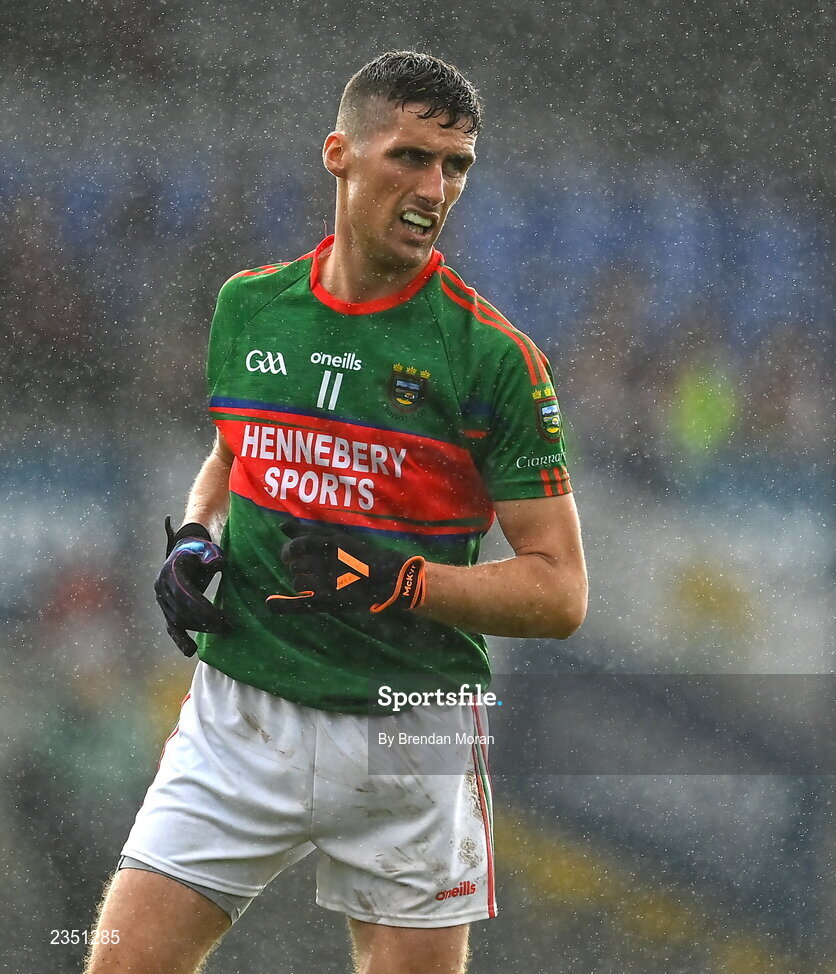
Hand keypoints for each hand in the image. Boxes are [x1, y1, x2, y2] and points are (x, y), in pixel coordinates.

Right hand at [154, 516, 227, 656]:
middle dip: (203, 620)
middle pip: (181, 610)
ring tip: (220, 629)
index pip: (184, 594)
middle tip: (225, 625)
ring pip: (178, 620)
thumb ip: (213, 556)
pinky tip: (190, 651)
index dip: (200, 607)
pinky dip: (180, 640)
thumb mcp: (208, 549)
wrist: (184, 552)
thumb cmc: (200, 551)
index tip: (219, 616)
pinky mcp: (166, 609)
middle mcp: (162, 586)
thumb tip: (216, 564)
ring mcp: (162, 599)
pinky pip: (171, 627)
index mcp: (171, 571)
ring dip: (198, 627)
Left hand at [266, 521, 425, 614]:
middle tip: (315, 570)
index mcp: (326, 544)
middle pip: (294, 566)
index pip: (293, 548)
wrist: (386, 577)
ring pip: (298, 583)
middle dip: (299, 567)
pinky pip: (301, 602)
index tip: (292, 556)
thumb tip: (281, 526)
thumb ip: (308, 532)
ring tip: (320, 583)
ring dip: (303, 583)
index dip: (290, 552)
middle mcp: (324, 562)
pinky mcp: (329, 600)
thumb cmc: (359, 556)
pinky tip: (271, 603)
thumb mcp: (335, 538)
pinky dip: (284, 604)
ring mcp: (326, 582)